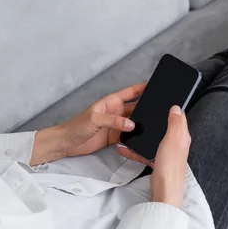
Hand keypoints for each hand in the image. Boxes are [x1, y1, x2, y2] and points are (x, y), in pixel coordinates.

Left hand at [30, 83, 145, 164]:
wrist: (66, 143)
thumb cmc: (76, 126)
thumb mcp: (95, 119)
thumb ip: (113, 121)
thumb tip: (131, 124)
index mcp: (111, 102)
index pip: (131, 92)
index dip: (143, 88)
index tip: (156, 86)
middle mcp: (116, 112)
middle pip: (136, 107)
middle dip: (146, 108)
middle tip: (160, 109)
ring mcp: (116, 125)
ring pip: (134, 122)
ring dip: (142, 123)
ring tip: (155, 124)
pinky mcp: (114, 137)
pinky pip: (129, 135)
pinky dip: (135, 137)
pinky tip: (143, 138)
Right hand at [117, 106, 190, 208]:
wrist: (165, 191)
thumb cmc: (170, 167)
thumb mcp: (172, 140)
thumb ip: (174, 124)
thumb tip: (176, 107)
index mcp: (182, 136)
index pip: (179, 117)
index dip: (173, 108)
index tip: (163, 100)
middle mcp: (176, 144)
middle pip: (165, 127)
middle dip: (155, 120)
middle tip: (143, 112)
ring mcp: (166, 154)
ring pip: (153, 139)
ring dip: (143, 135)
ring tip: (131, 130)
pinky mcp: (158, 162)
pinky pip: (145, 153)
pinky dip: (136, 150)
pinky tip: (124, 148)